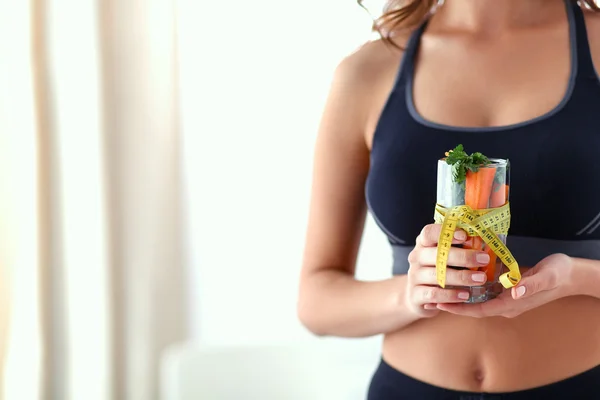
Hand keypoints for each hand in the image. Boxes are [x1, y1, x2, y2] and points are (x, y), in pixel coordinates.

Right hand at [405, 224, 494, 317]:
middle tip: (484, 259)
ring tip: (480, 279)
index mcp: (423, 243)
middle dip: (463, 256)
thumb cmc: (440, 271)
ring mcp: (414, 276)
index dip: (445, 233)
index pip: (428, 232)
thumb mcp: (446, 256)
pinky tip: (465, 295)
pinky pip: (433, 294)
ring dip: (460, 277)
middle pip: (436, 254)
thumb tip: (486, 239)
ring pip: (436, 275)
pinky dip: (450, 295)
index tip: (464, 236)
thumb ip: (461, 247)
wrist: (419, 296)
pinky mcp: (415, 295)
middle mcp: (416, 258)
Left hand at [436, 253, 574, 317]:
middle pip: (474, 306)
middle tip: (432, 297)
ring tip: (440, 287)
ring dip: (460, 294)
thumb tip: (513, 292)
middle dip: (453, 303)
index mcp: (512, 303)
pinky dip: (471, 285)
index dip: (459, 308)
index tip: (440, 304)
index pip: (480, 310)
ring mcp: (507, 297)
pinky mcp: (507, 288)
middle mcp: (506, 303)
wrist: (571, 274)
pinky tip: (459, 276)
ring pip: (478, 298)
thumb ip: (530, 285)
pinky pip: (485, 290)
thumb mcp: (547, 276)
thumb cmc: (559, 273)